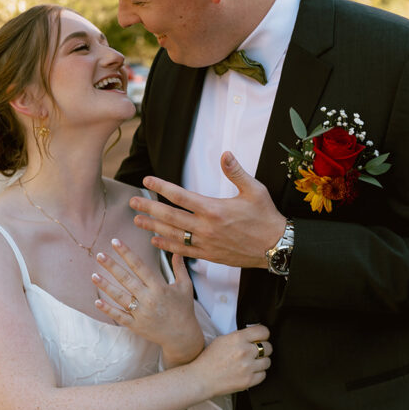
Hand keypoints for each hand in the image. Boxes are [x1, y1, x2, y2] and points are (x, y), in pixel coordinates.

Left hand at [92, 239, 204, 365]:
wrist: (182, 336)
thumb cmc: (184, 309)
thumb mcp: (185, 287)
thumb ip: (180, 268)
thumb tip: (178, 251)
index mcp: (159, 287)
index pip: (139, 266)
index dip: (127, 253)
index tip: (115, 242)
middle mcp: (148, 299)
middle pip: (126, 279)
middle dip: (112, 266)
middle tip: (99, 255)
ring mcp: (141, 313)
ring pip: (120, 297)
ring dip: (106, 286)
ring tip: (93, 275)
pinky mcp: (136, 325)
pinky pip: (119, 316)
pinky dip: (108, 309)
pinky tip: (97, 301)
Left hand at [129, 153, 285, 267]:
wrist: (276, 247)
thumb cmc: (266, 217)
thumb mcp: (254, 190)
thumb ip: (236, 172)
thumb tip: (225, 153)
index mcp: (214, 209)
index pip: (180, 196)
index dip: (161, 187)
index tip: (147, 180)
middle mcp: (206, 227)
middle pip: (170, 217)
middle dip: (149, 208)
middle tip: (132, 202)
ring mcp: (206, 243)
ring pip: (172, 235)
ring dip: (153, 227)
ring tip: (137, 221)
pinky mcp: (209, 256)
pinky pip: (183, 251)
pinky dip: (167, 246)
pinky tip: (156, 241)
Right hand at [192, 324, 271, 398]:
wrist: (201, 378)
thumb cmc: (208, 360)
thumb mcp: (222, 340)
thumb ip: (239, 337)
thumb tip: (252, 336)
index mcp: (237, 339)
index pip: (263, 331)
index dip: (264, 334)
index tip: (262, 337)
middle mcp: (244, 352)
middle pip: (268, 347)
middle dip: (263, 349)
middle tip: (256, 352)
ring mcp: (247, 367)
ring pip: (267, 362)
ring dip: (261, 362)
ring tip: (251, 363)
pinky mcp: (248, 380)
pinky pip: (263, 375)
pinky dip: (258, 374)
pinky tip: (249, 372)